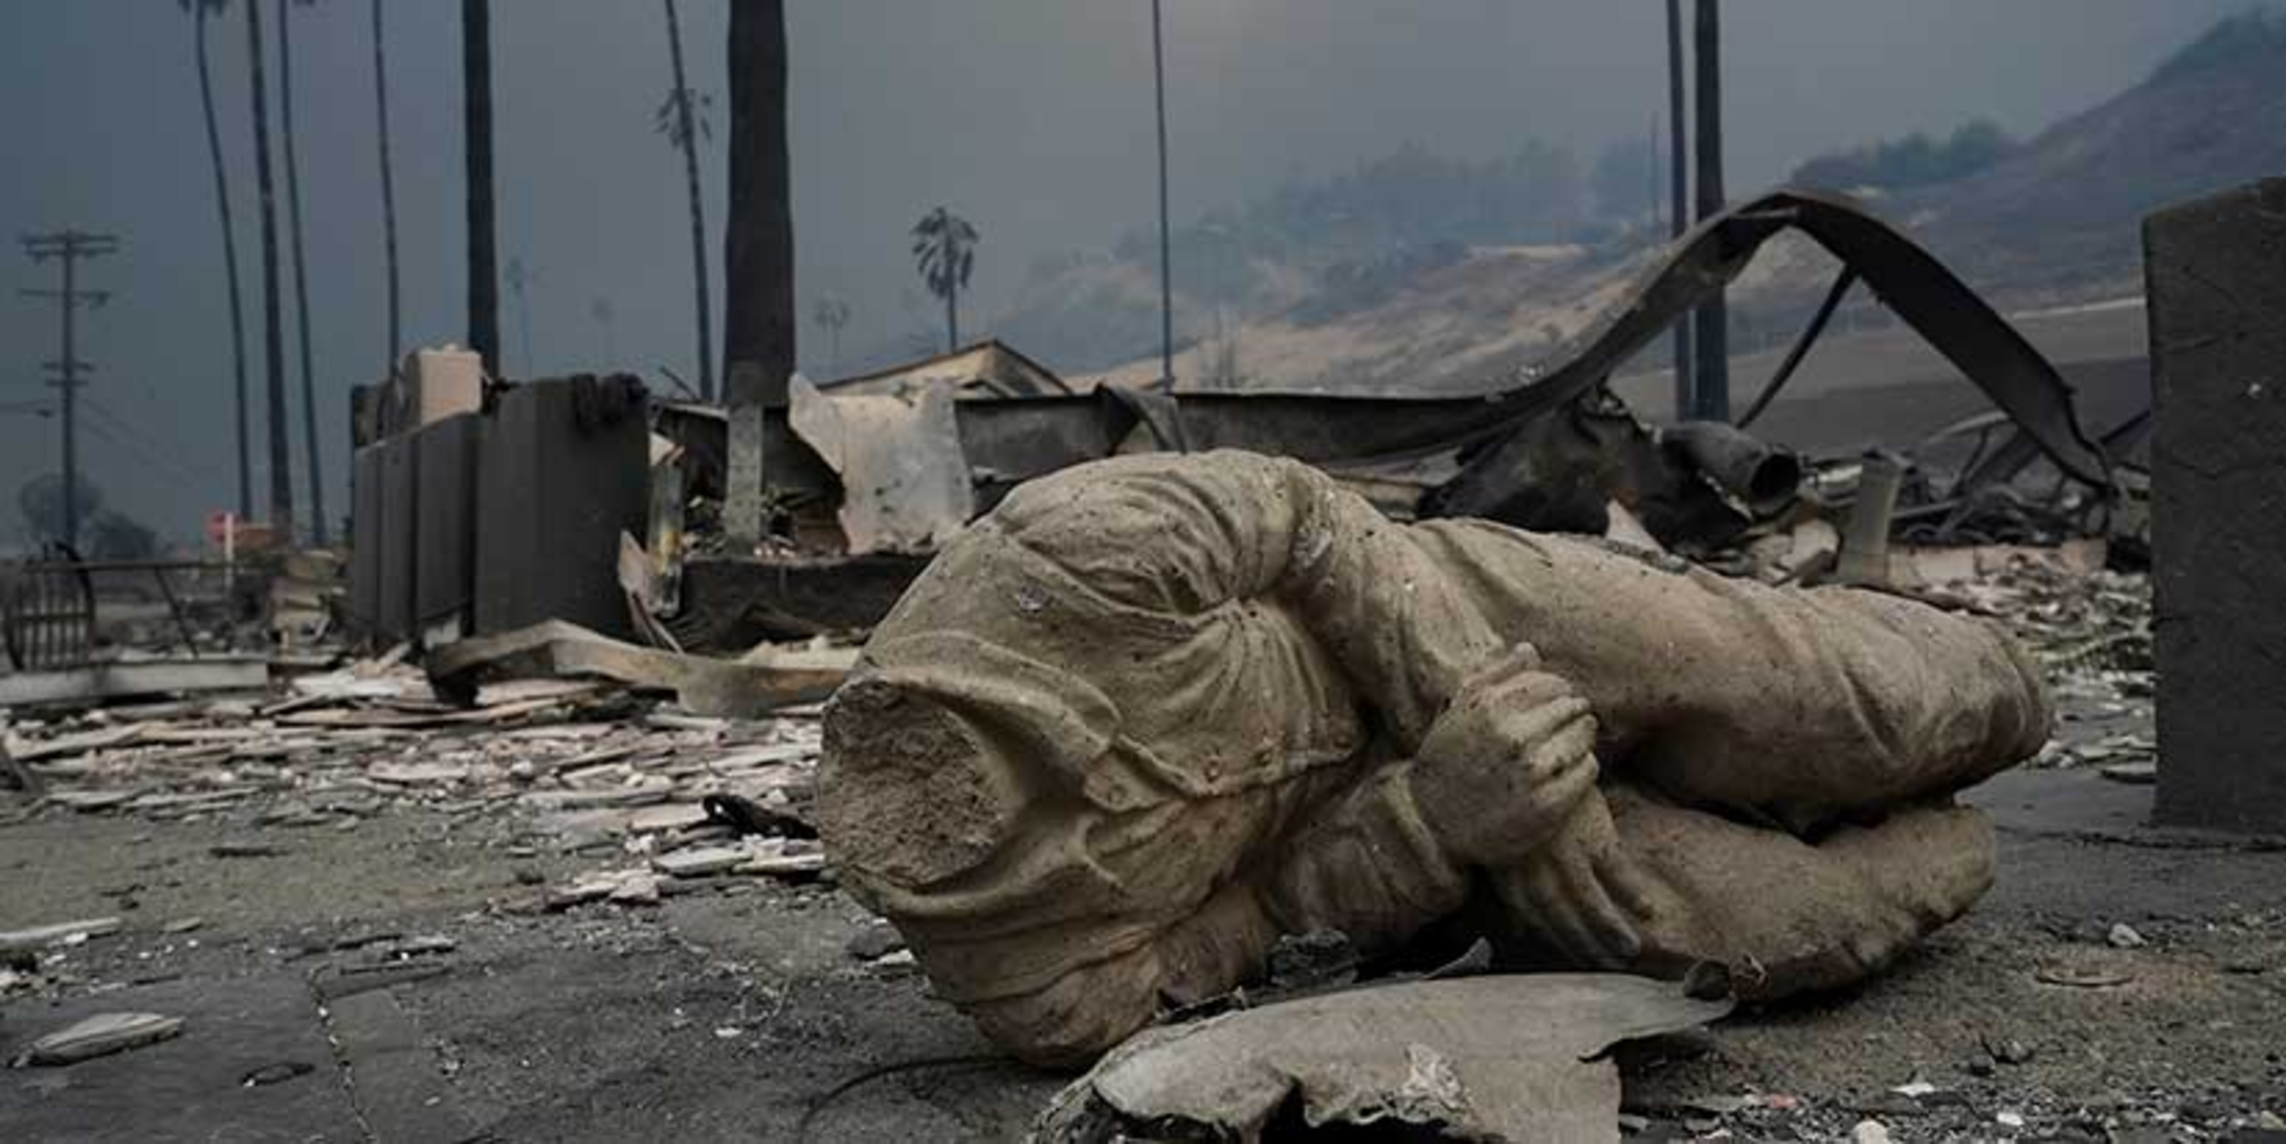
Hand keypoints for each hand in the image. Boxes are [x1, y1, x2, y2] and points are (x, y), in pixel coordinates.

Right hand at [1411, 645, 1600, 867]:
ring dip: (1581, 737)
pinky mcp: (1549, 803)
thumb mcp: (1457, 711)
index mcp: (1490, 707)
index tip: (1553, 702)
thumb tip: (1529, 649)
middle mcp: (1513, 735)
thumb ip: (1494, 675)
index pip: (1551, 683)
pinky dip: (1583, 766)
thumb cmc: (1446, 760)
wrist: (1431, 823)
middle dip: (1572, 713)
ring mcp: (1533, 771)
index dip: (1557, 691)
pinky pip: (1587, 769)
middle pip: (1572, 707)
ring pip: (1583, 735)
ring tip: (1568, 745)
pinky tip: (1567, 770)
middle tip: (1565, 725)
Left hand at [1493, 792, 1656, 967]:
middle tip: (1611, 969)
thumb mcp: (1504, 851)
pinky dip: (1630, 892)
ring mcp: (1564, 855)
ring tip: (1630, 950)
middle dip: (1587, 947)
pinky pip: (1615, 872)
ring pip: (1590, 903)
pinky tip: (1645, 908)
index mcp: (1512, 877)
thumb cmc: (1518, 808)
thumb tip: (1517, 930)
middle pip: (1565, 920)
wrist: (1531, 761)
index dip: (1560, 945)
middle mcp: (1536, 872)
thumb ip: (1512, 892)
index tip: (1580, 962)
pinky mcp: (1590, 835)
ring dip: (1611, 930)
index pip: (1538, 923)